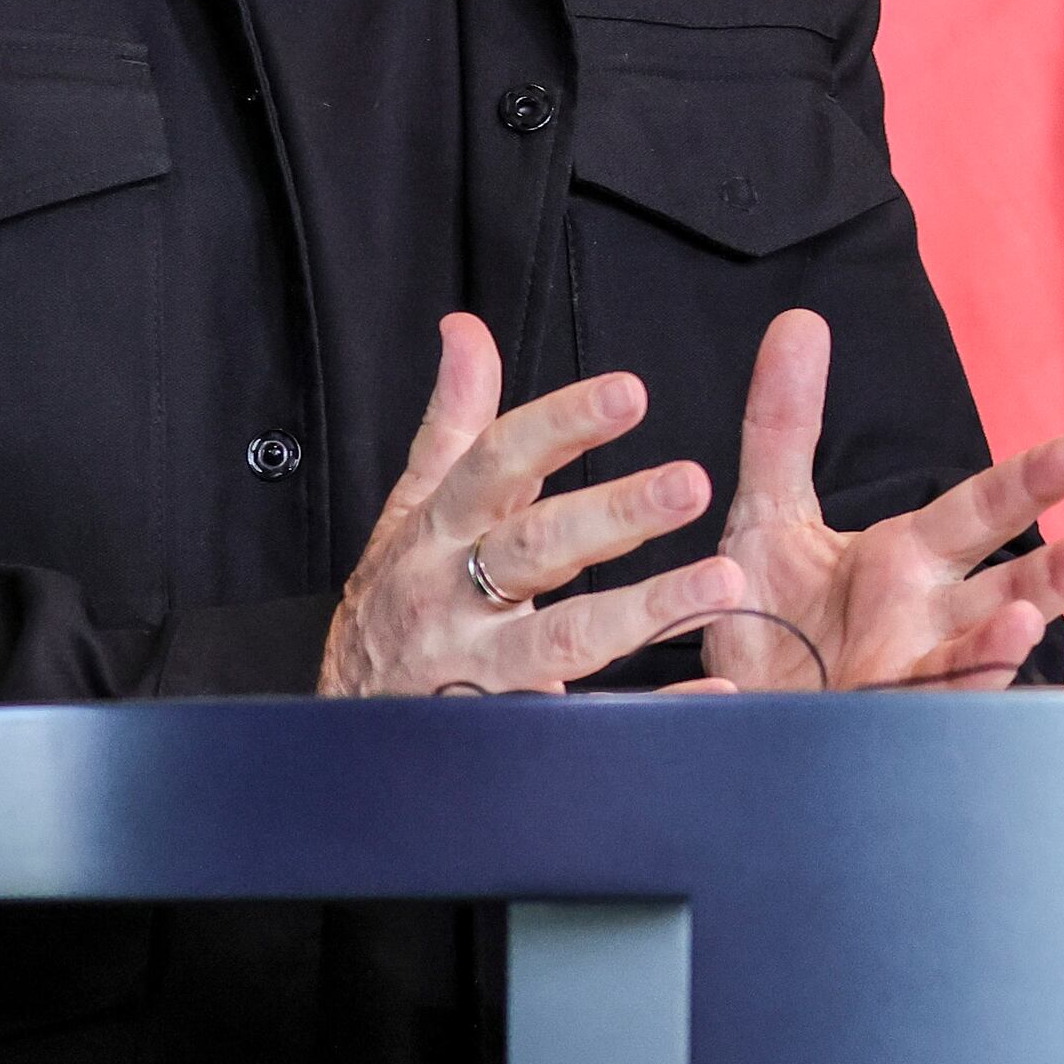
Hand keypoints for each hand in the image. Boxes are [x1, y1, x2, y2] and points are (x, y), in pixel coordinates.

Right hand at [319, 317, 748, 696]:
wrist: (341, 723)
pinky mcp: (504, 730)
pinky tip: (712, 689)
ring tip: (721, 582)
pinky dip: (650, 711)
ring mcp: (473, 670)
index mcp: (437, 531)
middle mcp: (451, 597)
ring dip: (644, 611)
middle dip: (614, 515)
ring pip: (560, 641)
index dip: (560, 425)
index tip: (629, 393)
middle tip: (692, 484)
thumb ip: (453, 423)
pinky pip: (584, 724)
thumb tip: (465, 332)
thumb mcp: (414, 507)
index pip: (495, 463)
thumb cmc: (396, 600)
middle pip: (533, 549)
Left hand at [682, 309, 1063, 691]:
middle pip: (1008, 587)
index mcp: (911, 560)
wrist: (726, 716)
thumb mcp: (768, 514)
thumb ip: (784, 425)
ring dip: (1005, 644)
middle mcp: (927, 618)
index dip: (1033, 483)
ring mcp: (907, 679)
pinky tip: (949, 688)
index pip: (984, 511)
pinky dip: (935, 703)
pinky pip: (914, 715)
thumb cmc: (766, 621)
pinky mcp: (873, 728)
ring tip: (1030, 620)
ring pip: (975, 661)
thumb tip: (800, 321)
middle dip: (1061, 570)